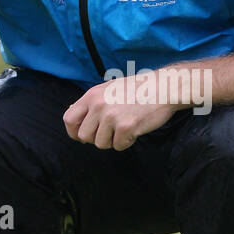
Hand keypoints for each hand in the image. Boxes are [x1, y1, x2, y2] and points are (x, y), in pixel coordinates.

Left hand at [63, 79, 179, 149]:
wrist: (164, 87)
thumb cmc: (138, 89)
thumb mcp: (109, 89)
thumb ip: (93, 103)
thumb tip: (75, 119)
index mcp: (92, 95)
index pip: (69, 119)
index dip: (74, 131)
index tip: (82, 136)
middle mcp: (99, 105)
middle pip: (84, 136)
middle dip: (96, 139)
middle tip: (110, 133)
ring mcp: (112, 116)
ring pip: (101, 144)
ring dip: (113, 140)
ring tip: (125, 127)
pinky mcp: (126, 127)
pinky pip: (119, 146)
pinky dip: (127, 142)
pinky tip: (135, 128)